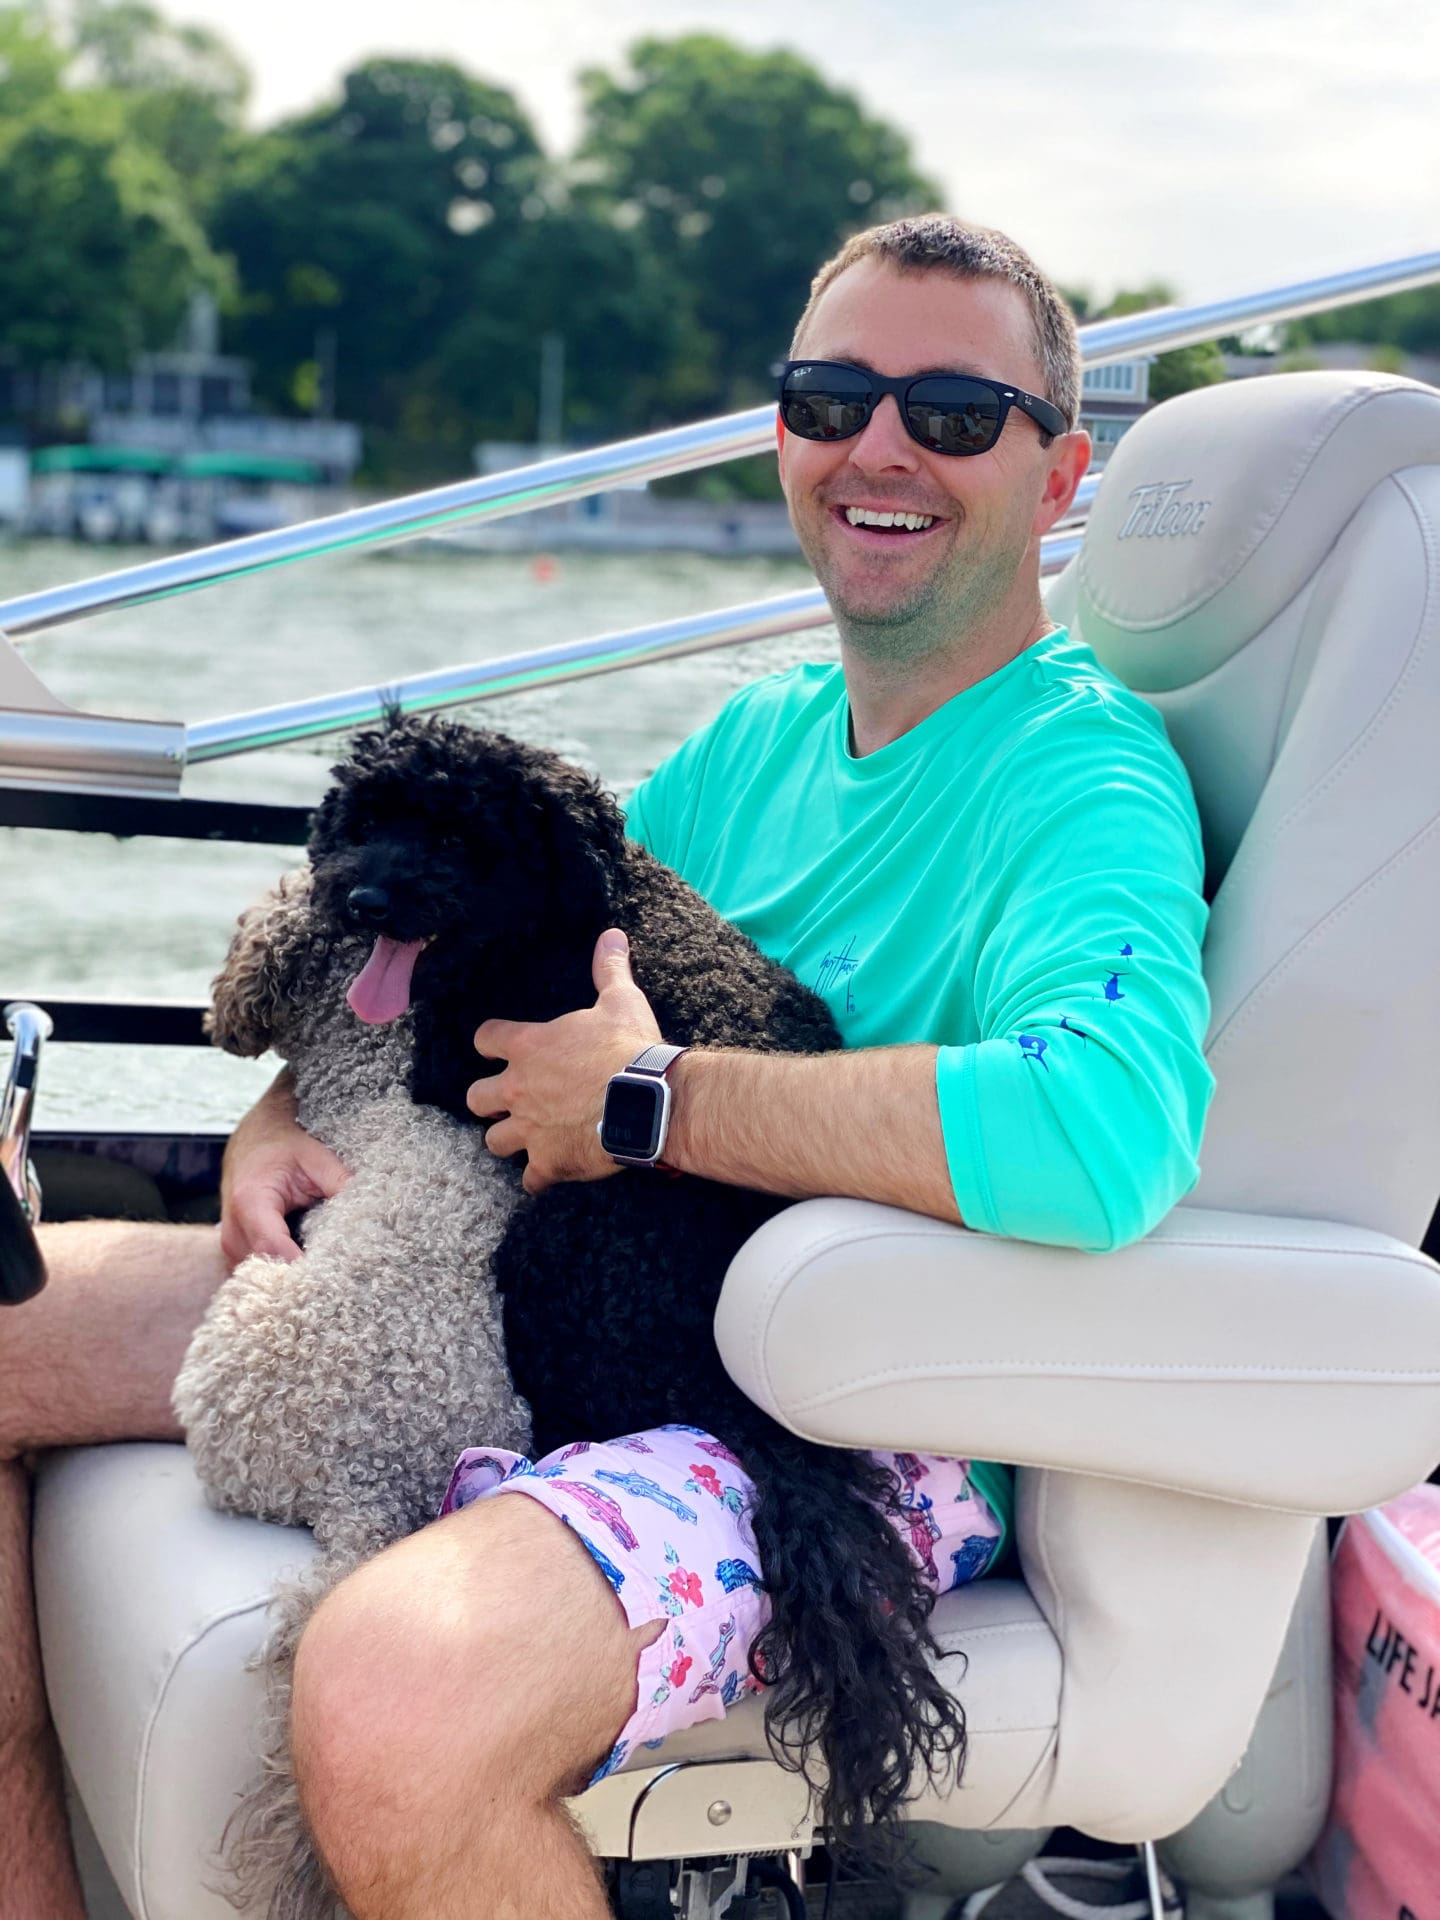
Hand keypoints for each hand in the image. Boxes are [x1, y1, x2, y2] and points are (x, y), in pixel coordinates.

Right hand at [220, 1071, 349, 1267]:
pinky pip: (256, 1275)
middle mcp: (233, 1230)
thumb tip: (371, 1212)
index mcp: (251, 1203)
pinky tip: (308, 1275)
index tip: (334, 1278)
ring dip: (290, 1282)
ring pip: (259, 1279)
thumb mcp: (317, 1157)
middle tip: (338, 1284)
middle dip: (300, 1281)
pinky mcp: (235, 1253)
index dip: (303, 1269)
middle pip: (265, 1272)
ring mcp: (230, 1246)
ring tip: (326, 1281)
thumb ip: (341, 1183)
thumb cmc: (283, 1147)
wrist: (254, 1140)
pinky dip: (281, 1277)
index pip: (274, 1251)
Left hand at [469, 928, 661, 1193]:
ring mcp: (530, 1130)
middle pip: (476, 1098)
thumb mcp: (620, 1001)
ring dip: (508, 1139)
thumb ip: (609, 969)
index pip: (485, 1039)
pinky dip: (538, 1179)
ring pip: (494, 1142)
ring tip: (526, 1138)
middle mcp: (518, 1089)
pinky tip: (548, 1176)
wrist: (649, 1100)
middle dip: (488, 1100)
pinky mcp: (549, 1162)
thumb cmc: (630, 1049)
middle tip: (509, 1099)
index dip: (491, 1043)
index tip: (500, 1046)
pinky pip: (530, 1181)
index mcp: (529, 1048)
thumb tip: (612, 934)